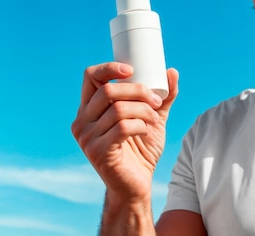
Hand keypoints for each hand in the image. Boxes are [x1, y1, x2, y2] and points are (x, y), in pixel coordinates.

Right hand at [71, 63, 178, 202]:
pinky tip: (146, 130)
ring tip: (155, 119)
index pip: (90, 77)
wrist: (136, 185)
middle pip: (108, 91)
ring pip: (118, 109)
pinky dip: (140, 125)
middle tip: (156, 101)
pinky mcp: (97, 152)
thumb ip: (163, 98)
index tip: (132, 70)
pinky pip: (122, 128)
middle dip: (138, 91)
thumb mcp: (153, 118)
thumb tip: (172, 71)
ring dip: (144, 110)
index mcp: (89, 109)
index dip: (109, 68)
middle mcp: (82, 121)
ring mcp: (87, 137)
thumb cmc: (141, 150)